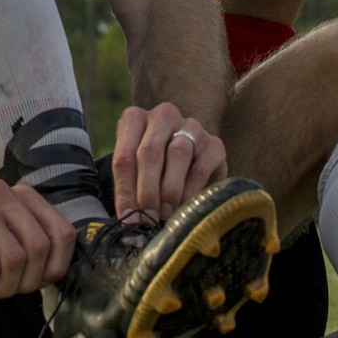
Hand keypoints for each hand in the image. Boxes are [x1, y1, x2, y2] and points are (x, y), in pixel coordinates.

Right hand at [0, 179, 75, 298]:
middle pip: (41, 248)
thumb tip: (63, 270)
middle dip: (29, 281)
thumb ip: (34, 244)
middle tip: (8, 288)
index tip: (36, 281)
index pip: (64, 233)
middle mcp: (2, 194)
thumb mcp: (5, 238)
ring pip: (16, 259)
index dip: (56, 267)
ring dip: (5, 286)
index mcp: (21, 195)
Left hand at [111, 102, 225, 221]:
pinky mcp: (213, 143)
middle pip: (150, 152)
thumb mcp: (135, 174)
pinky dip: (190, 191)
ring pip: (177, 154)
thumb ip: (129, 191)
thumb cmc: (154, 170)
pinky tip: (183, 207)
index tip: (128, 218)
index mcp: (134, 118)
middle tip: (147, 217)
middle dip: (147, 190)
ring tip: (164, 214)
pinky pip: (200, 167)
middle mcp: (162, 116)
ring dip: (169, 190)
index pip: (124, 156)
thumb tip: (129, 221)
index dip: (125, 191)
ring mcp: (190, 126)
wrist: (190, 164)